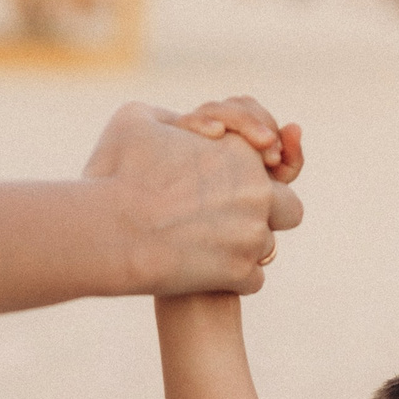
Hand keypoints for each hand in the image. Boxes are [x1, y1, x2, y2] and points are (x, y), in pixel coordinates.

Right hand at [83, 102, 305, 297]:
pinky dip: (234, 279)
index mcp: (240, 152)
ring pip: (269, 247)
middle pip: (290, 209)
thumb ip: (166, 118)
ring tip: (212, 250)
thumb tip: (178, 125)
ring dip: (246, 249)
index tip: (242, 185)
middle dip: (270, 215)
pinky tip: (209, 274)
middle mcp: (256, 192)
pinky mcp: (240, 274)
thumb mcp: (134, 121)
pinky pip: (254, 280)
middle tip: (239, 222)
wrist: (108, 233)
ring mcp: (252, 235)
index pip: (274, 159)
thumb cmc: (115, 176)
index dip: (264, 172)